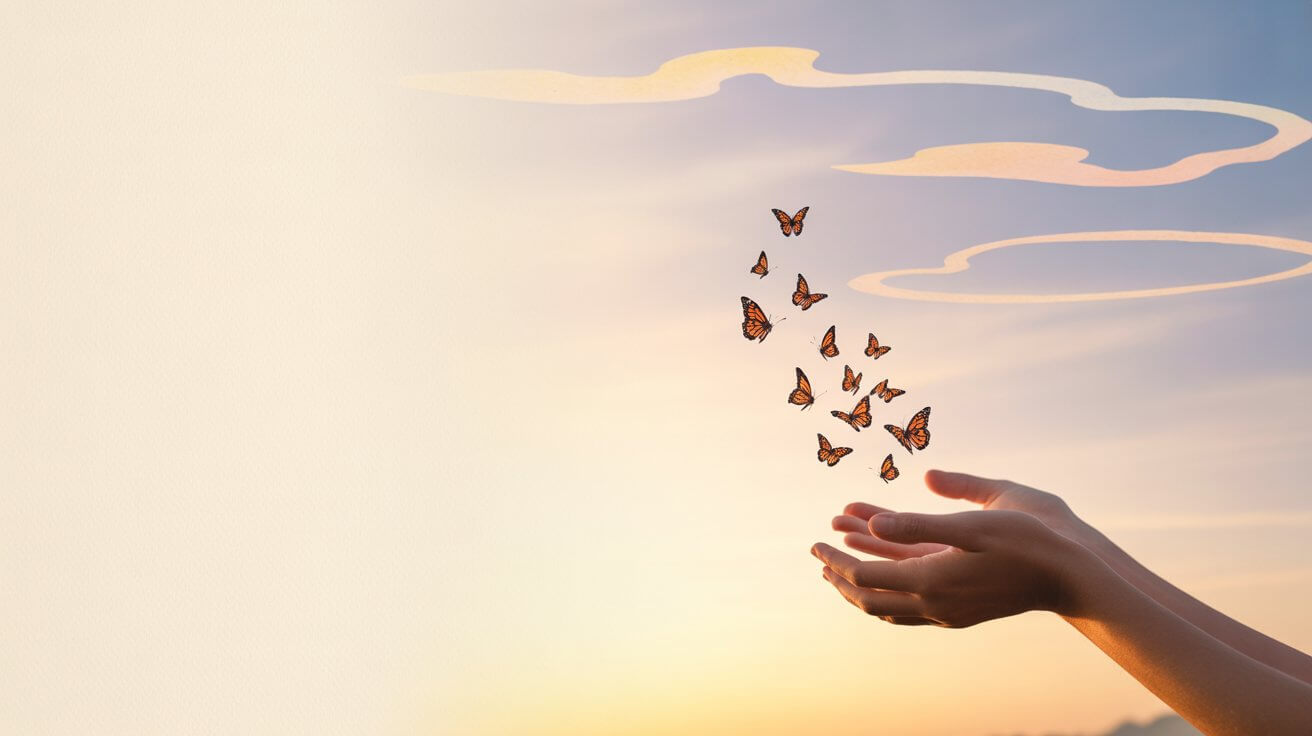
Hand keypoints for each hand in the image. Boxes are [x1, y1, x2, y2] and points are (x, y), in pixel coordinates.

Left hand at [812, 508, 1084, 626]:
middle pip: (869, 598)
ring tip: (839, 570)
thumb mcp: (973, 523)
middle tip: (817, 556)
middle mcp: (934, 604)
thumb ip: (921, 524)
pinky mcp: (960, 611)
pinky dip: (887, 591)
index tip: (815, 540)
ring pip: (888, 607)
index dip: (836, 558)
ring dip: (860, 587)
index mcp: (930, 581)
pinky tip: (885, 580)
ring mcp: (948, 612)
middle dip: (838, 577)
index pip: (864, 576)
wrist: (1069, 578)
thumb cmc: (1026, 541)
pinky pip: (910, 607)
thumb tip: (874, 524)